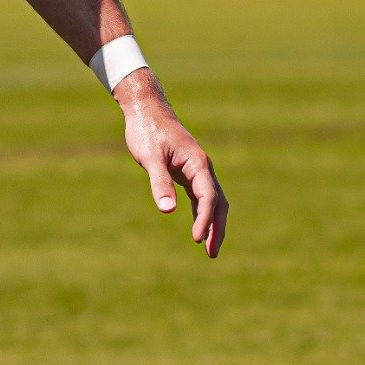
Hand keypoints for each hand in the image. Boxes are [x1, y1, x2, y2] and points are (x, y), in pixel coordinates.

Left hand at [117, 73, 227, 257]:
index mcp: (197, 163)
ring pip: (211, 201)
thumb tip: (167, 211)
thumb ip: (159, 183)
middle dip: (216, 228)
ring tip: (209, 249)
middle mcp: (202, 168)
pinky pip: (200, 197)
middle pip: (217, 202)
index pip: (208, 196)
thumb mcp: (150, 158)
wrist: (146, 110)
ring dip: (211, 224)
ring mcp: (197, 170)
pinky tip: (198, 229)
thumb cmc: (147, 131)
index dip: (204, 219)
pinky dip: (202, 214)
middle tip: (212, 253)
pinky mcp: (187, 172)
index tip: (196, 239)